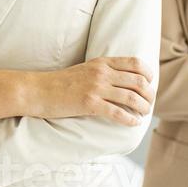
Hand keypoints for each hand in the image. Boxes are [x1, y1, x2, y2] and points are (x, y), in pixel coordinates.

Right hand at [29, 56, 154, 125]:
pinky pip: (118, 112)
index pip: (136, 63)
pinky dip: (130, 119)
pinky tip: (133, 123)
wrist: (38, 91)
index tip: (149, 85)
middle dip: (149, 95)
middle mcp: (102, 73)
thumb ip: (103, 72)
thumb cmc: (60, 83)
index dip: (148, 75)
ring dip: (143, 108)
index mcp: (102, 63)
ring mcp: (96, 88)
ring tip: (144, 114)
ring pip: (132, 98)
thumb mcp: (84, 70)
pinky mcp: (90, 103)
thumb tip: (122, 83)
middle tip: (148, 104)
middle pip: (138, 82)